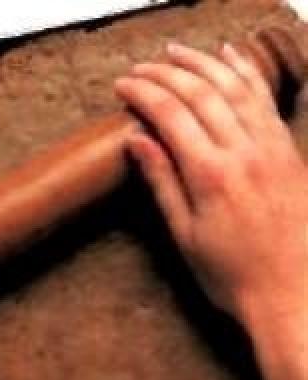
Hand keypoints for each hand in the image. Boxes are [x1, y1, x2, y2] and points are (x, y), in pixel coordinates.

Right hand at [115, 44, 307, 379]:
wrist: (292, 294)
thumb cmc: (231, 274)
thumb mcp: (184, 235)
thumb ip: (162, 182)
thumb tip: (138, 141)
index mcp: (211, 175)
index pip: (171, 114)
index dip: (143, 93)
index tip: (123, 85)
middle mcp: (243, 151)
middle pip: (200, 92)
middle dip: (166, 72)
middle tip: (141, 67)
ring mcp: (271, 147)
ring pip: (234, 86)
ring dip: (202, 63)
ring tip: (176, 51)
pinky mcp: (287, 150)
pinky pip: (265, 99)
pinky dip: (245, 73)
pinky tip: (230, 56)